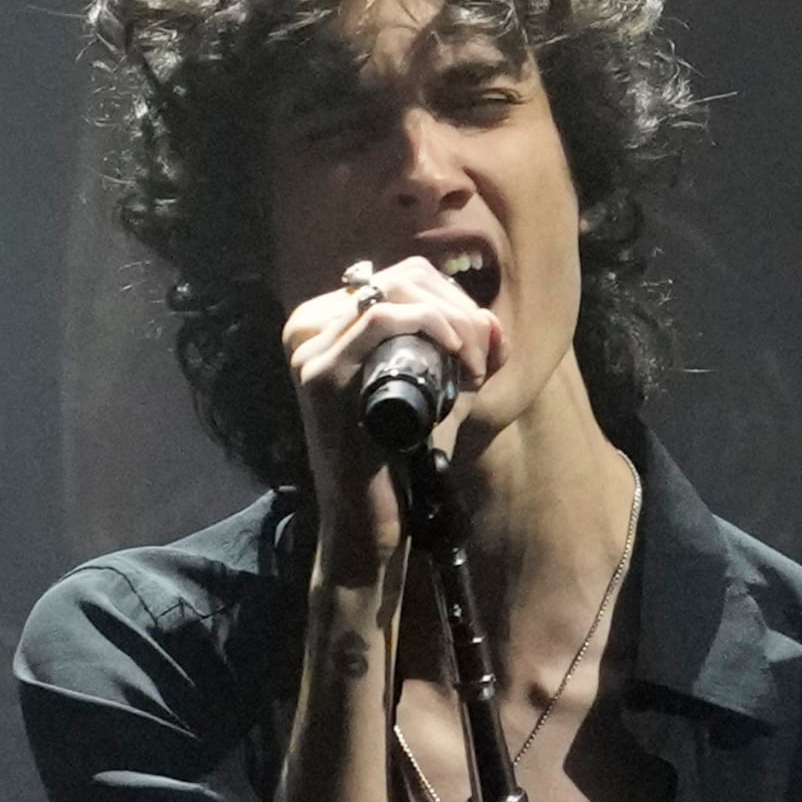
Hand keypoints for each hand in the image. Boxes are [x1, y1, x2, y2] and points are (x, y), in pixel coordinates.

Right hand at [279, 256, 503, 595]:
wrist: (367, 522)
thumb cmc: (400, 462)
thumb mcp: (434, 397)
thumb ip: (460, 356)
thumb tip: (491, 321)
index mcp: (331, 327)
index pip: (402, 280)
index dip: (455, 301)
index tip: (483, 347)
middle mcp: (310, 331)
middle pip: (401, 278)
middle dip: (459, 308)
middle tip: (483, 358)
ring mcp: (310, 351)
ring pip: (396, 293)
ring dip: (452, 320)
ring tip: (472, 366)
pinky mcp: (320, 374)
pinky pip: (381, 320)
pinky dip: (430, 326)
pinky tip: (456, 356)